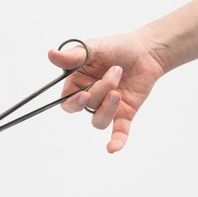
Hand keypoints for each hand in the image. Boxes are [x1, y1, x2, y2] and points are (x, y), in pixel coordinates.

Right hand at [48, 33, 163, 152]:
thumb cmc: (117, 47)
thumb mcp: (95, 48)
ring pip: (99, 121)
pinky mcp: (124, 114)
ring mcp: (106, 107)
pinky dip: (116, 141)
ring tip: (120, 89)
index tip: (84, 95)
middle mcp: (89, 97)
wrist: (146, 51)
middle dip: (98, 94)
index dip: (73, 102)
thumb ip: (74, 55)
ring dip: (109, 108)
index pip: (66, 101)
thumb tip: (51, 54)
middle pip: (84, 108)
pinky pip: (118, 132)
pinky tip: (112, 149)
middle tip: (114, 75)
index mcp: (77, 83)